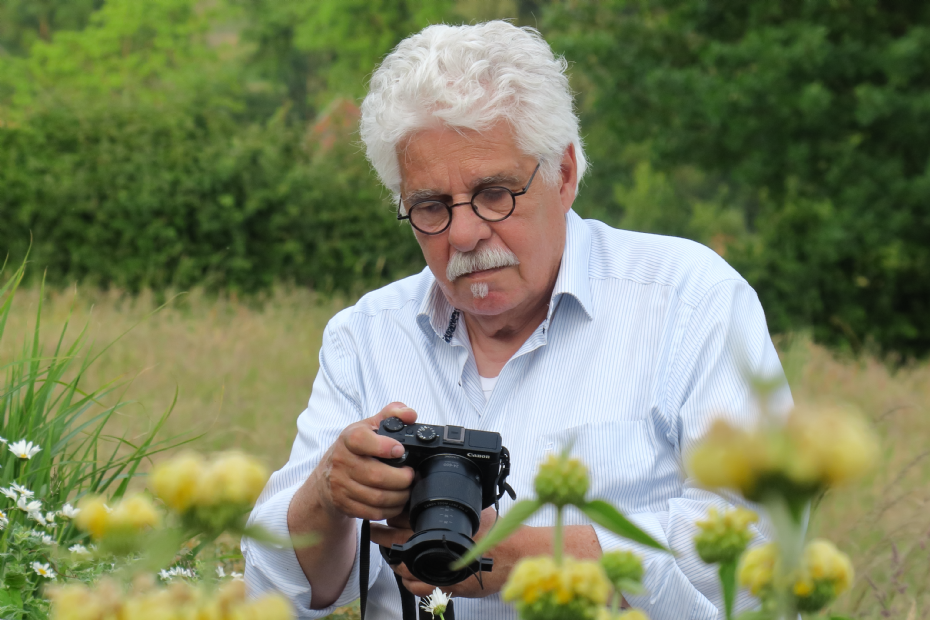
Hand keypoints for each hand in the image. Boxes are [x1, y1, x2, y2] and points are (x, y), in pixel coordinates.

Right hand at [310, 402, 417, 520]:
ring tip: (408, 489)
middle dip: (402, 478)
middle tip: (411, 475)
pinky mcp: (345, 505)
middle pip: (376, 475)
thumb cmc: (354, 449)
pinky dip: (391, 509)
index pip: (361, 441)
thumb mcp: (369, 426)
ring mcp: (341, 486)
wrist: (327, 477)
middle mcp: (341, 462)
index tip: (400, 450)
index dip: (383, 446)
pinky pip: (373, 512)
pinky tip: (397, 502)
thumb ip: (392, 414)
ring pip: (377, 497)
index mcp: (349, 439)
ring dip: (400, 496)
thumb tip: (410, 414)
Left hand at [370, 506, 515, 598]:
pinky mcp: (444, 586)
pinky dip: (409, 580)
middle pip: (397, 540)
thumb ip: (457, 504)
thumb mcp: (476, 510)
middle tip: (375, 532)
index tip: (385, 511)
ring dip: (395, 559)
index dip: (391, 513)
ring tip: (391, 554)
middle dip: (383, 536)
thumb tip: (448, 493)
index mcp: (439, 525)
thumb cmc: (499, 533)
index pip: (404, 516)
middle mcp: (435, 546)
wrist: (515, 556)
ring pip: (402, 566)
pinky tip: (408, 575)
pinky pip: (416, 587)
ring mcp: (437, 569)